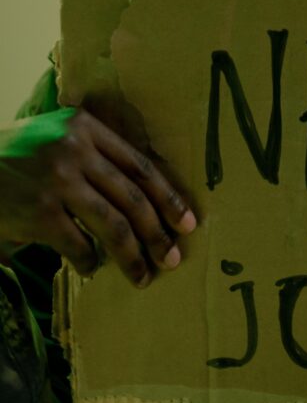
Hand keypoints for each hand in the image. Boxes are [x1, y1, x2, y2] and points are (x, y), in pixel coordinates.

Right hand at [0, 108, 195, 286]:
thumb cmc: (22, 153)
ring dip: (132, 256)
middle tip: (173, 257)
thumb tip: (146, 192)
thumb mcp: (61, 134)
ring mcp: (57, 181)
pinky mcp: (38, 211)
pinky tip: (93, 268)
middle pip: (132, 197)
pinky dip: (89, 261)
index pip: (140, 165)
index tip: (188, 221)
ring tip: (144, 276)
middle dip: (158, 231)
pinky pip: (78, 245)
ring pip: (112, 224)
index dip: (168, 196)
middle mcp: (76, 149)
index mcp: (87, 127)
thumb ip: (98, 150)